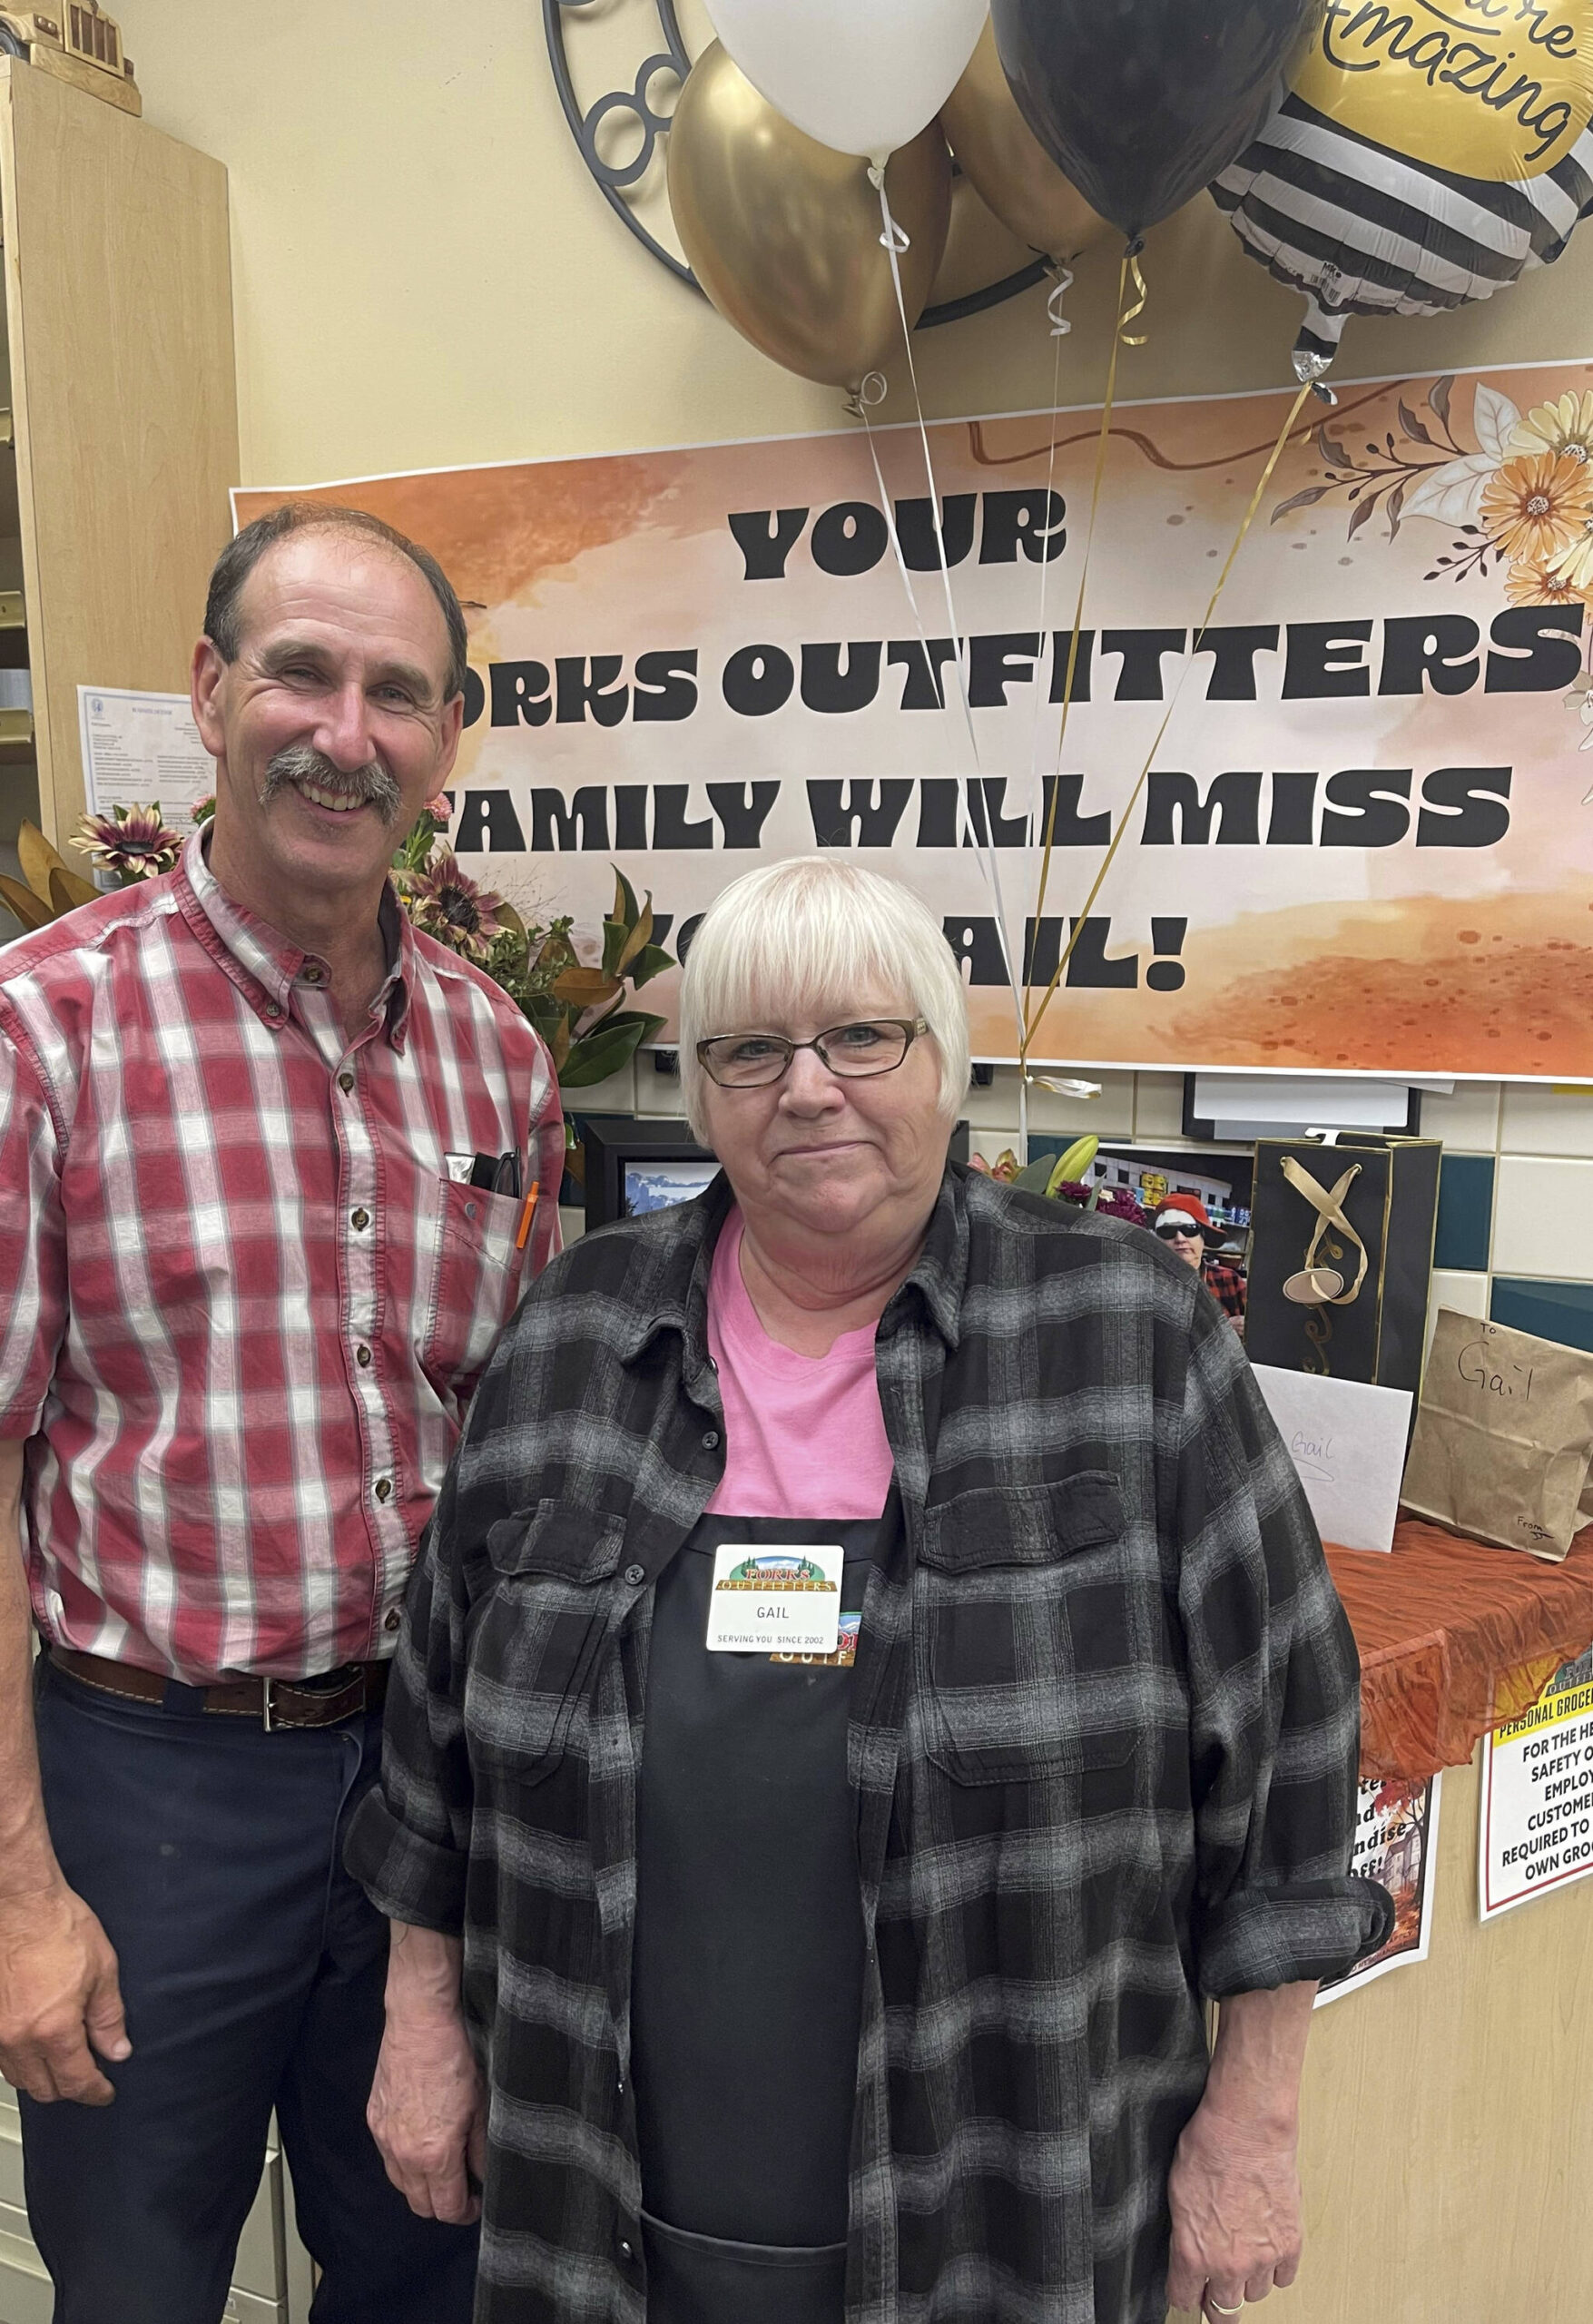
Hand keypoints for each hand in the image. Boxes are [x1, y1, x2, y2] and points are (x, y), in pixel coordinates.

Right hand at [0, 1880, 129, 2103]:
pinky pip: (0, 2057)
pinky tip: (34, 2043)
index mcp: (53, 2030)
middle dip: (69, 2088)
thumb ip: (109, 2018)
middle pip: (43, 2088)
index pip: (76, 2081)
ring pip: (18, 2077)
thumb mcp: (101, 1969)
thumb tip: (117, 2051)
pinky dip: (19, 2059)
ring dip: (41, 2075)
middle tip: (87, 2074)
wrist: (17, 1902)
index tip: (105, 2092)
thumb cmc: (58, 1925)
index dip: (95, 2091)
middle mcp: (17, 2039)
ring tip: (62, 2059)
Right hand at [368, 1999, 486, 2225]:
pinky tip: (421, 2144)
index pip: (447, 2208)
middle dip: (443, 2205)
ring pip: (402, 2186)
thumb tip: (482, 2175)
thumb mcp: (480, 2107)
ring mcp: (384, 2139)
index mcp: (434, 2156)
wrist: (419, 2026)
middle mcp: (404, 2156)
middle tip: (462, 2189)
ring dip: (422, 2187)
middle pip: (421, 2206)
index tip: (477, 2202)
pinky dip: (404, 2163)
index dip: (466, 2212)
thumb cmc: (454, 2061)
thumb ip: (480, 2150)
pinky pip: (388, 2159)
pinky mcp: (373, 2122)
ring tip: (442, 2168)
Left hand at [1165, 2093, 1302, 2317]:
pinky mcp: (1289, 2245)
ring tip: (1244, 2258)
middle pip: (1223, 2309)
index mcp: (1193, 2254)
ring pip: (1254, 2294)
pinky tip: (1268, 2253)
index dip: (1184, 2293)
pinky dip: (1276, 2269)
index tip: (1188, 2290)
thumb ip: (1184, 2233)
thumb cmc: (1209, 2150)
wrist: (1246, 2131)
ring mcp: (1262, 2259)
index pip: (1184, 2298)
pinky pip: (1284, 2278)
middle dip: (1217, 2300)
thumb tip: (1187, 2248)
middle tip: (1217, 2289)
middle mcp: (1228, 2265)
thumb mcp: (1177, 2195)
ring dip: (1248, 2281)